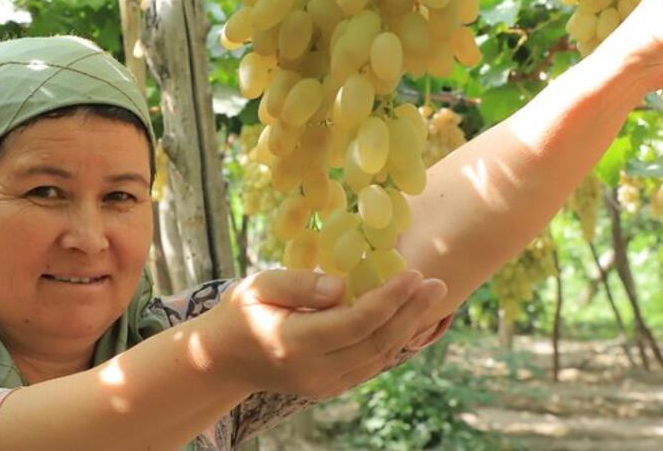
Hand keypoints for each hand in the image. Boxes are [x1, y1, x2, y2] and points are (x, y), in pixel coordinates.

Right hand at [193, 269, 445, 398]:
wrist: (224, 360)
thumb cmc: (241, 312)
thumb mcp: (259, 286)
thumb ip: (300, 285)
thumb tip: (343, 286)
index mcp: (294, 343)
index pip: (355, 323)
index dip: (389, 299)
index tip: (413, 274)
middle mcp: (315, 371)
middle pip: (375, 342)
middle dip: (411, 312)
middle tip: (437, 283)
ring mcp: (324, 384)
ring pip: (379, 357)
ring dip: (409, 326)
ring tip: (431, 296)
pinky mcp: (331, 387)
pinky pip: (371, 363)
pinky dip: (393, 339)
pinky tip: (408, 316)